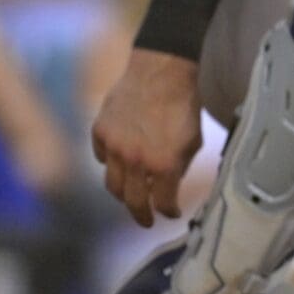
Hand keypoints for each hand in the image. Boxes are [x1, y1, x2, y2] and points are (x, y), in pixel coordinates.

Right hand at [92, 48, 204, 224]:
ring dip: (123, 195)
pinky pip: (100, 157)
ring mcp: (114, 147)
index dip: (169, 211)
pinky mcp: (99, 132)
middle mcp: (136, 161)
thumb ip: (180, 166)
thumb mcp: (194, 140)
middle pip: (133, 201)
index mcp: (164, 165)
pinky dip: (109, 164)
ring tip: (130, 198)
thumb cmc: (183, 104)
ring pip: (112, 185)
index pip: (164, 202)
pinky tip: (118, 164)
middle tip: (146, 221)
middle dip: (141, 215)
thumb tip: (171, 185)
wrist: (161, 72)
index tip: (171, 214)